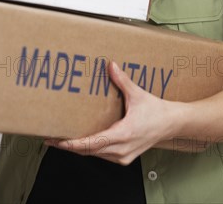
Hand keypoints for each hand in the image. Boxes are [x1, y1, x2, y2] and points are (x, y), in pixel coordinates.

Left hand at [45, 61, 176, 164]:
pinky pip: (102, 155)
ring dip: (79, 148)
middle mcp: (121, 149)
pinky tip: (83, 141)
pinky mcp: (124, 157)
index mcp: (123, 134)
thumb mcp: (138, 94)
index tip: (58, 140)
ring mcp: (123, 156)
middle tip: (52, 138)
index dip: (73, 144)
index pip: (92, 143)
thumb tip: (110, 66)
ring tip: (63, 140)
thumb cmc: (156, 110)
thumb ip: (122, 81)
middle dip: (69, 146)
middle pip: (89, 151)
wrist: (171, 124)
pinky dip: (91, 149)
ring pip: (95, 155)